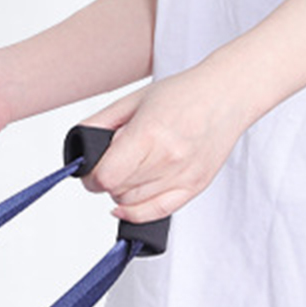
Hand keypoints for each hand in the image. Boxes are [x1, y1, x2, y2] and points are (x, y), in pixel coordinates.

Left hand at [80, 59, 254, 222]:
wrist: (227, 96)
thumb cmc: (182, 93)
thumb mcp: (133, 100)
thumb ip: (100, 123)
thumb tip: (78, 144)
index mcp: (149, 133)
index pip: (106, 176)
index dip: (91, 175)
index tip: (91, 167)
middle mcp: (168, 158)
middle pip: (117, 190)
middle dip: (106, 180)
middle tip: (111, 163)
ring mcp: (184, 175)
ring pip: (133, 203)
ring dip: (121, 192)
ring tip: (129, 170)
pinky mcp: (195, 186)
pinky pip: (158, 212)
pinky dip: (136, 213)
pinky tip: (125, 205)